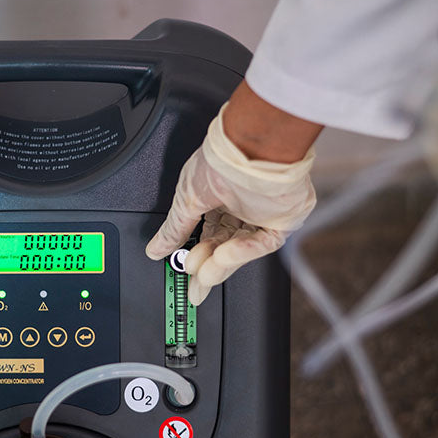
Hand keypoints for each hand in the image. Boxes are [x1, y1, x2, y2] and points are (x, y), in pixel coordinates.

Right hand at [145, 82, 319, 304]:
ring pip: (241, 248)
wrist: (252, 150)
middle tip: (195, 287)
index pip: (208, 234)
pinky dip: (243, 252)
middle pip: (224, 245)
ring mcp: (262, 212)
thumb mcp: (186, 199)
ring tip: (205, 275)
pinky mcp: (281, 219)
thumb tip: (156, 248)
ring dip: (221, 263)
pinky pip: (262, 243)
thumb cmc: (222, 160)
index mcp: (219, 196)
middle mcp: (242, 205)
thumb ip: (174, 229)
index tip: (185, 272)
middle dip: (208, 268)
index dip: (196, 254)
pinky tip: (225, 256)